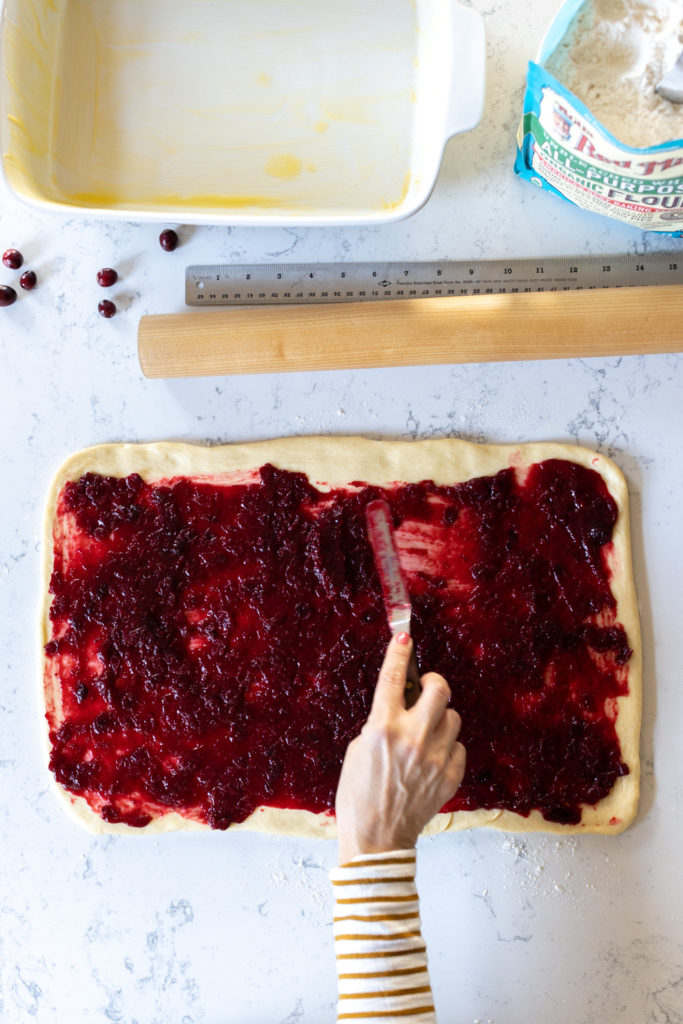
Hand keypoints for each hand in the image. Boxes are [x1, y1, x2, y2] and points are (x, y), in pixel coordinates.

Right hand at [335, 632, 465, 864]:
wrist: (376, 839)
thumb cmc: (358, 795)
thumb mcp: (358, 750)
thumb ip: (380, 723)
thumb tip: (400, 705)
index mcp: (382, 727)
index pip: (393, 678)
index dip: (399, 653)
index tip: (404, 637)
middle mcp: (412, 737)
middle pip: (440, 689)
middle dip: (435, 684)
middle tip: (427, 690)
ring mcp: (434, 757)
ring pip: (453, 717)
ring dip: (441, 720)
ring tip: (425, 734)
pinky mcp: (450, 776)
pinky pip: (458, 747)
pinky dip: (447, 748)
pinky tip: (431, 759)